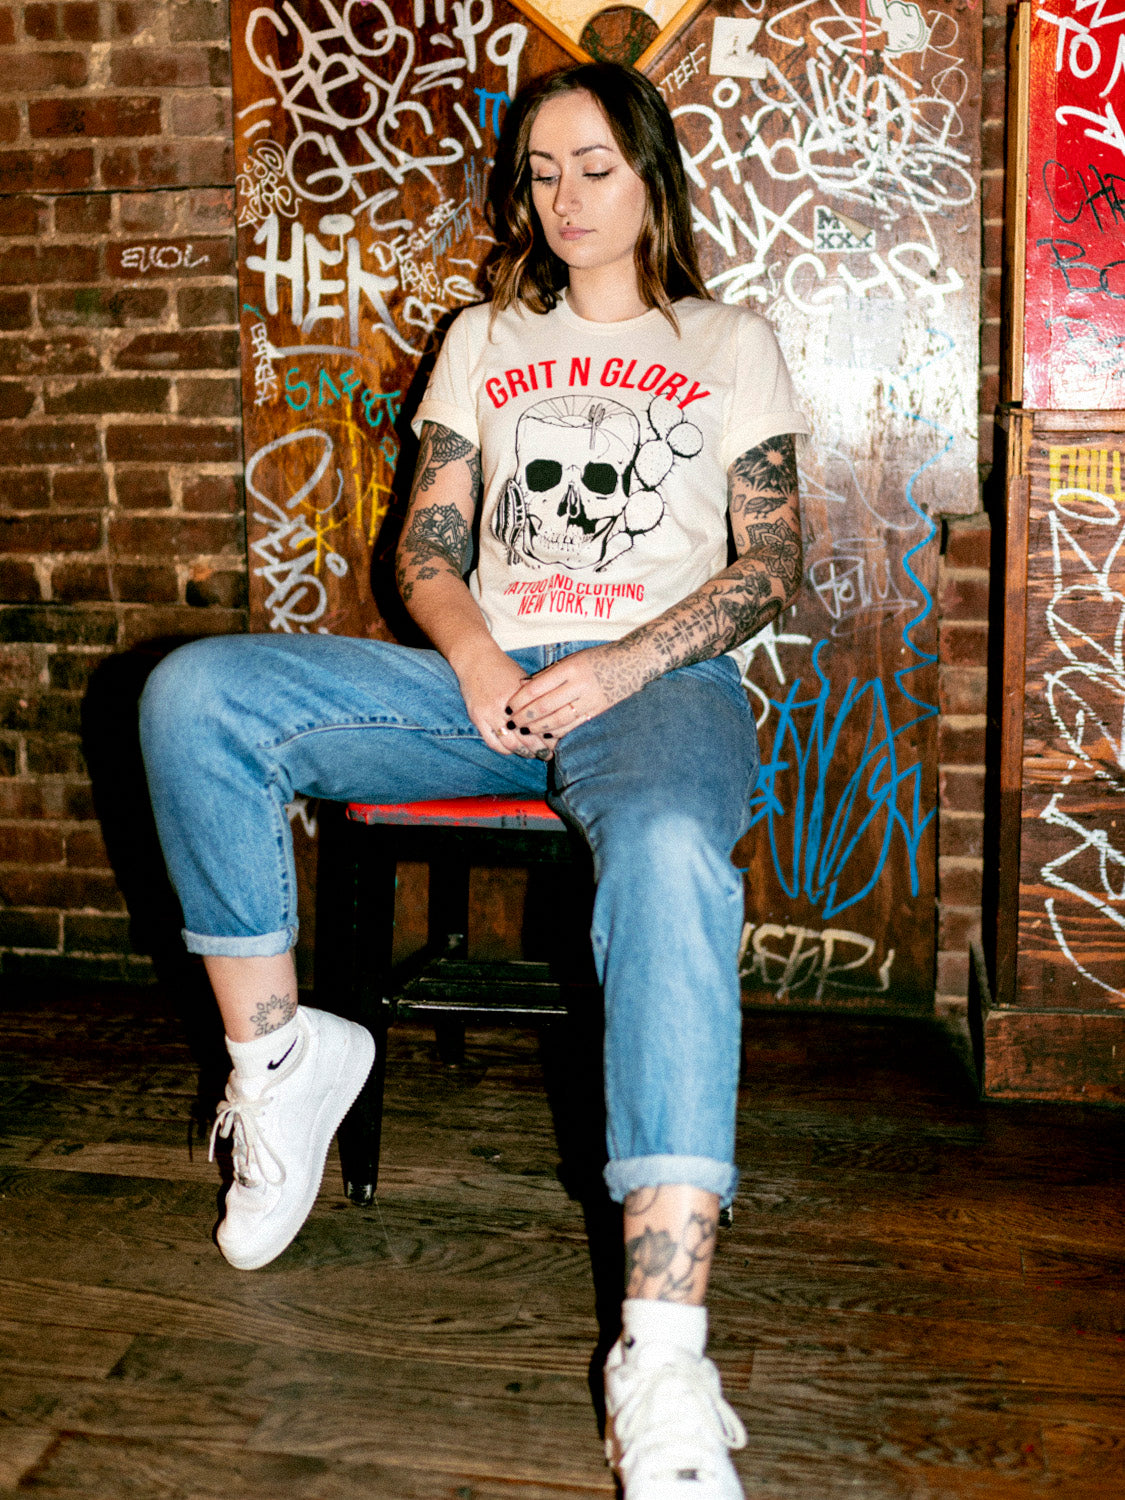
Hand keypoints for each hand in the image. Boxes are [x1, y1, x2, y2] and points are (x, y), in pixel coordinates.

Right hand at [454, 646, 554, 758]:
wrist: (476, 659)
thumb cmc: (503, 668)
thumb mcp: (524, 680)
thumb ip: (535, 698)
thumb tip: (551, 719)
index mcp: (522, 697)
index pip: (539, 724)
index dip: (549, 737)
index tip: (556, 743)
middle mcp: (506, 707)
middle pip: (527, 738)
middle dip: (539, 750)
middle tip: (547, 755)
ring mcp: (489, 714)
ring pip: (510, 744)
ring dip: (522, 752)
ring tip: (531, 755)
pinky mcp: (477, 718)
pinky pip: (492, 742)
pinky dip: (504, 749)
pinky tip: (511, 749)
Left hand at [504, 641, 649, 742]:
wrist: (633, 662)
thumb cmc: (598, 658)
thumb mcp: (572, 659)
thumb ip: (549, 674)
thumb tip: (523, 687)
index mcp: (570, 668)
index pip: (537, 688)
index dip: (519, 700)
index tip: (508, 707)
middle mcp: (579, 685)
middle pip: (544, 706)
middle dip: (524, 717)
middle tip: (511, 723)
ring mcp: (590, 700)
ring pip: (557, 720)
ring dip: (538, 728)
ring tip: (525, 730)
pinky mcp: (598, 711)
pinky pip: (574, 726)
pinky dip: (558, 732)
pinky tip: (546, 734)